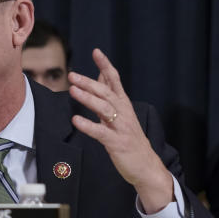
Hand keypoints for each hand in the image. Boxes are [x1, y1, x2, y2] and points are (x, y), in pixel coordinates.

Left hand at [68, 48, 172, 213]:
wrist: (146, 165)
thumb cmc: (129, 138)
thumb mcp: (120, 114)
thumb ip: (110, 95)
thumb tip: (101, 76)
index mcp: (123, 104)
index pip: (114, 80)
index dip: (106, 66)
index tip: (96, 51)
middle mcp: (124, 112)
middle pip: (106, 92)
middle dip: (89, 82)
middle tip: (72, 75)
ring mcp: (121, 127)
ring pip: (104, 109)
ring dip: (88, 98)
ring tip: (73, 90)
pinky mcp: (117, 143)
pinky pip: (101, 132)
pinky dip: (88, 125)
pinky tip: (76, 120)